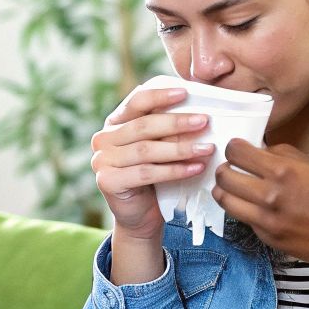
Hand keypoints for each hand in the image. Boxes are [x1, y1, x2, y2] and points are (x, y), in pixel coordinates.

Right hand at [90, 85, 212, 239]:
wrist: (141, 216)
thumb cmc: (153, 177)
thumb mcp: (159, 148)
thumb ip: (167, 130)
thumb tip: (198, 112)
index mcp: (114, 123)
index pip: (136, 102)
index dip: (160, 96)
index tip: (184, 92)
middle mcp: (103, 139)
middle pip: (143, 126)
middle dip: (176, 123)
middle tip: (204, 121)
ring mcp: (102, 160)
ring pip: (146, 150)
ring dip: (180, 148)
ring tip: (206, 148)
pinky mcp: (107, 181)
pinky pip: (146, 173)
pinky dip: (174, 170)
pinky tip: (195, 167)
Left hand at [214, 140, 308, 299]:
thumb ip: (286, 156)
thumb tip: (264, 150)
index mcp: (283, 172)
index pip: (236, 152)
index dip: (235, 147)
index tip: (240, 149)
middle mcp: (269, 196)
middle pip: (224, 177)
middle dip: (226, 168)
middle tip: (235, 168)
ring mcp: (266, 222)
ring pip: (226, 201)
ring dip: (228, 191)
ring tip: (239, 188)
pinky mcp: (269, 240)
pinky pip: (246, 221)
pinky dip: (248, 211)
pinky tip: (262, 208)